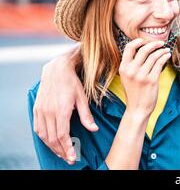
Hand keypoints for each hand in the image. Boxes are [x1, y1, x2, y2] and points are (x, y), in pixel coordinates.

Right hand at [33, 45, 97, 164]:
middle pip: (53, 138)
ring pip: (44, 135)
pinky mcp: (36, 109)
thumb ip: (87, 116)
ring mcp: (41, 111)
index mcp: (61, 110)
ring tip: (61, 153)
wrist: (56, 69)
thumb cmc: (72, 83)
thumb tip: (94, 129)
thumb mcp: (82, 98)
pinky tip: (50, 142)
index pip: (63, 135)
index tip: (72, 157)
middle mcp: (49, 112)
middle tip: (69, 159)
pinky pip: (37, 128)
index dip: (67, 148)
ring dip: (52, 147)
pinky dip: (43, 138)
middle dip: (61, 151)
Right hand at [119, 39, 171, 115]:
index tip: (146, 40)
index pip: (129, 47)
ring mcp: (141, 75)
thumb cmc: (134, 92)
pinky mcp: (151, 80)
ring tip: (165, 50)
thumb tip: (143, 49)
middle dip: (154, 44)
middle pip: (144, 50)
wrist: (137, 109)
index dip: (138, 41)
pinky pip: (159, 64)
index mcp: (123, 68)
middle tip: (161, 42)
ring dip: (161, 51)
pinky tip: (166, 56)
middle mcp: (131, 70)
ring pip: (153, 56)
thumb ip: (131, 65)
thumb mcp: (127, 77)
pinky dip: (164, 57)